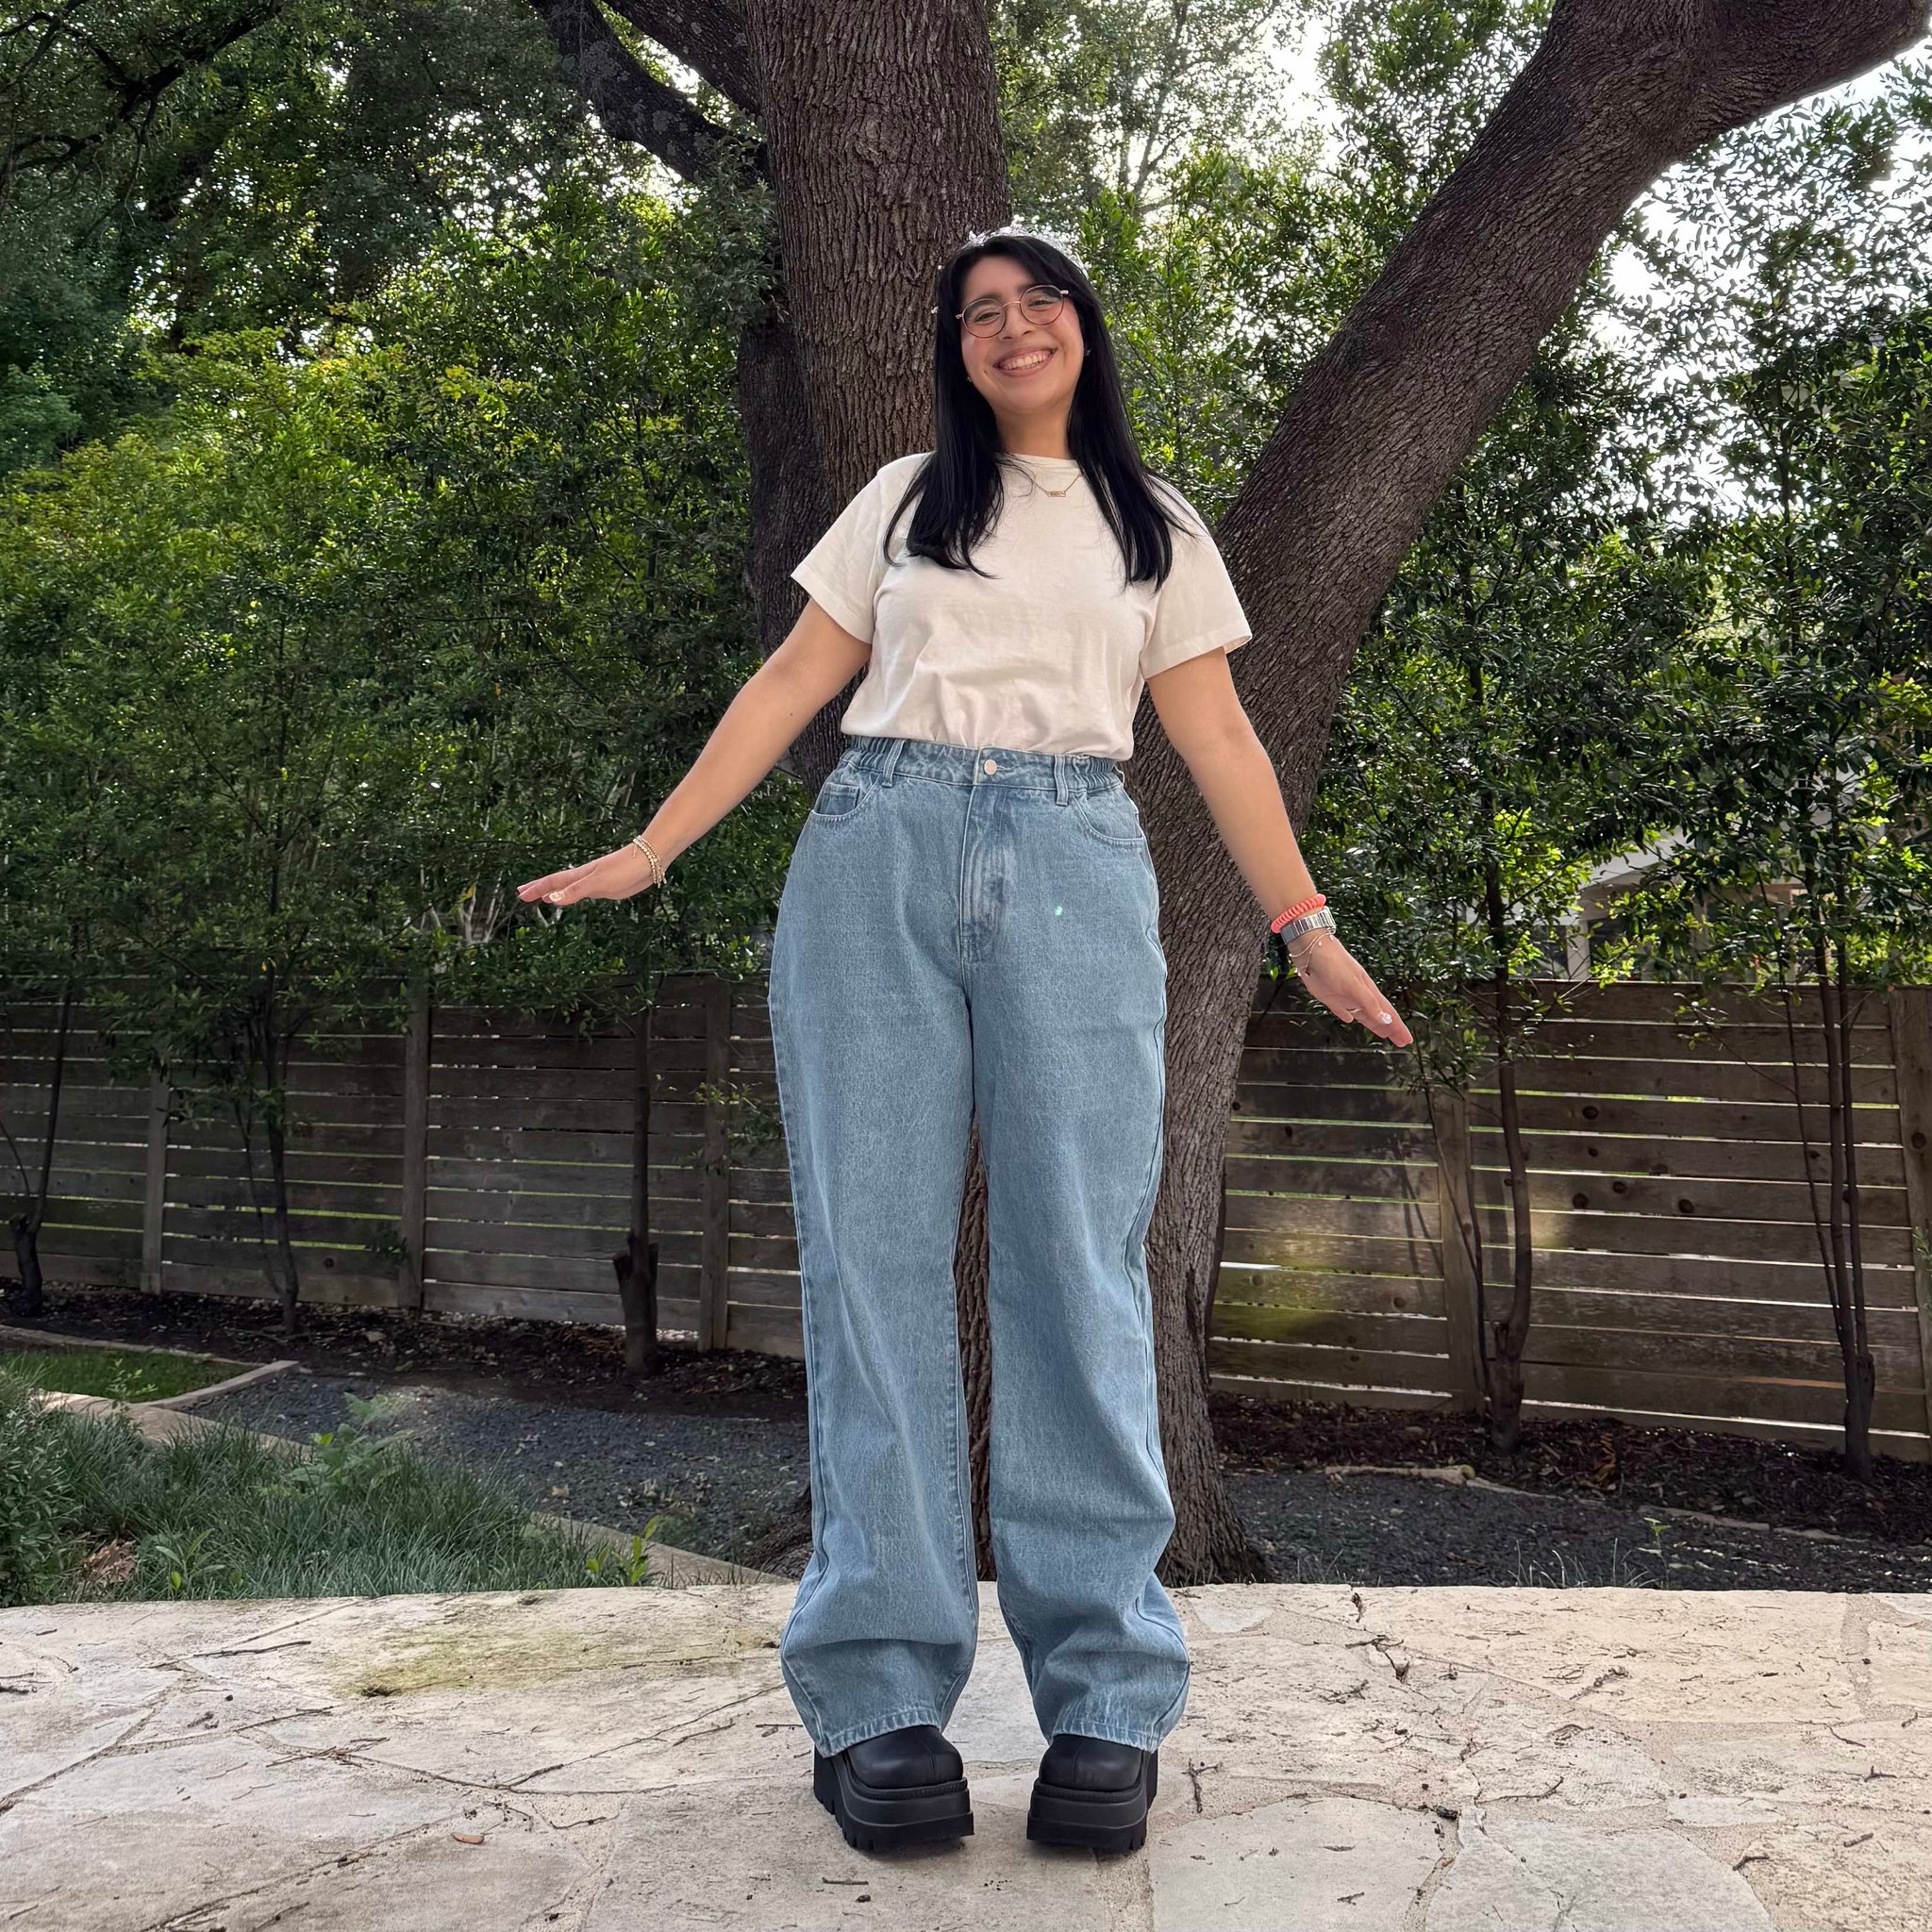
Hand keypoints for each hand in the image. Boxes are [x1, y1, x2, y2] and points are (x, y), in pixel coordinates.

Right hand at [517, 843, 660, 907]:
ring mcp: (595, 882)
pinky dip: (572, 896)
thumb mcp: (597, 883)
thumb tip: (551, 899)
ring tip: (543, 898)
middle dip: (539, 889)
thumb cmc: (624, 869)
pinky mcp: (607, 887)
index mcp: (579, 876)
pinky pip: (582, 893)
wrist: (649, 861)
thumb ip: (575, 892)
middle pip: (557, 884)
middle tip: (523, 894)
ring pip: (569, 888)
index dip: (537, 889)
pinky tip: (573, 898)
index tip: (521, 895)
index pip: (552, 883)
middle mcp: (584, 878)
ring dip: (554, 893)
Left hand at [1286, 930, 1412, 1045]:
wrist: (1313, 950)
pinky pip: (1341, 1010)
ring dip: (1373, 1024)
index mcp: (1368, 992)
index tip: (1407, 1040)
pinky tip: (1348, 1020)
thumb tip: (1386, 1020)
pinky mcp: (1329, 996)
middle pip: (1378, 1017)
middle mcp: (1359, 996)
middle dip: (1390, 1029)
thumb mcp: (1354, 985)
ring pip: (1363, 1015)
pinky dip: (1346, 1016)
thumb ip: (1369, 1003)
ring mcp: (1345, 996)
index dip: (1397, 1027)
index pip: (1387, 1014)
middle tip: (1401, 1042)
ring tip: (1382, 1034)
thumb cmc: (1336, 964)